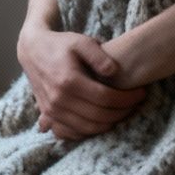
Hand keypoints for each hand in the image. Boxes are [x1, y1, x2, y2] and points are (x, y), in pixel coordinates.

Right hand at [16, 23, 145, 140]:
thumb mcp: (81, 41)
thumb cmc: (61, 45)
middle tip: (135, 104)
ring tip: (122, 111)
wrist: (33, 51)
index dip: (127, 99)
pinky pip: (74, 132)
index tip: (141, 94)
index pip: (106, 98)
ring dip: (110, 123)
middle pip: (99, 116)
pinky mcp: (49, 116)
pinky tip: (103, 120)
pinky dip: (91, 131)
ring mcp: (52, 110)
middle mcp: (59, 99)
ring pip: (89, 128)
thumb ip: (99, 56)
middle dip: (122, 112)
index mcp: (69, 81)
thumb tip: (114, 72)